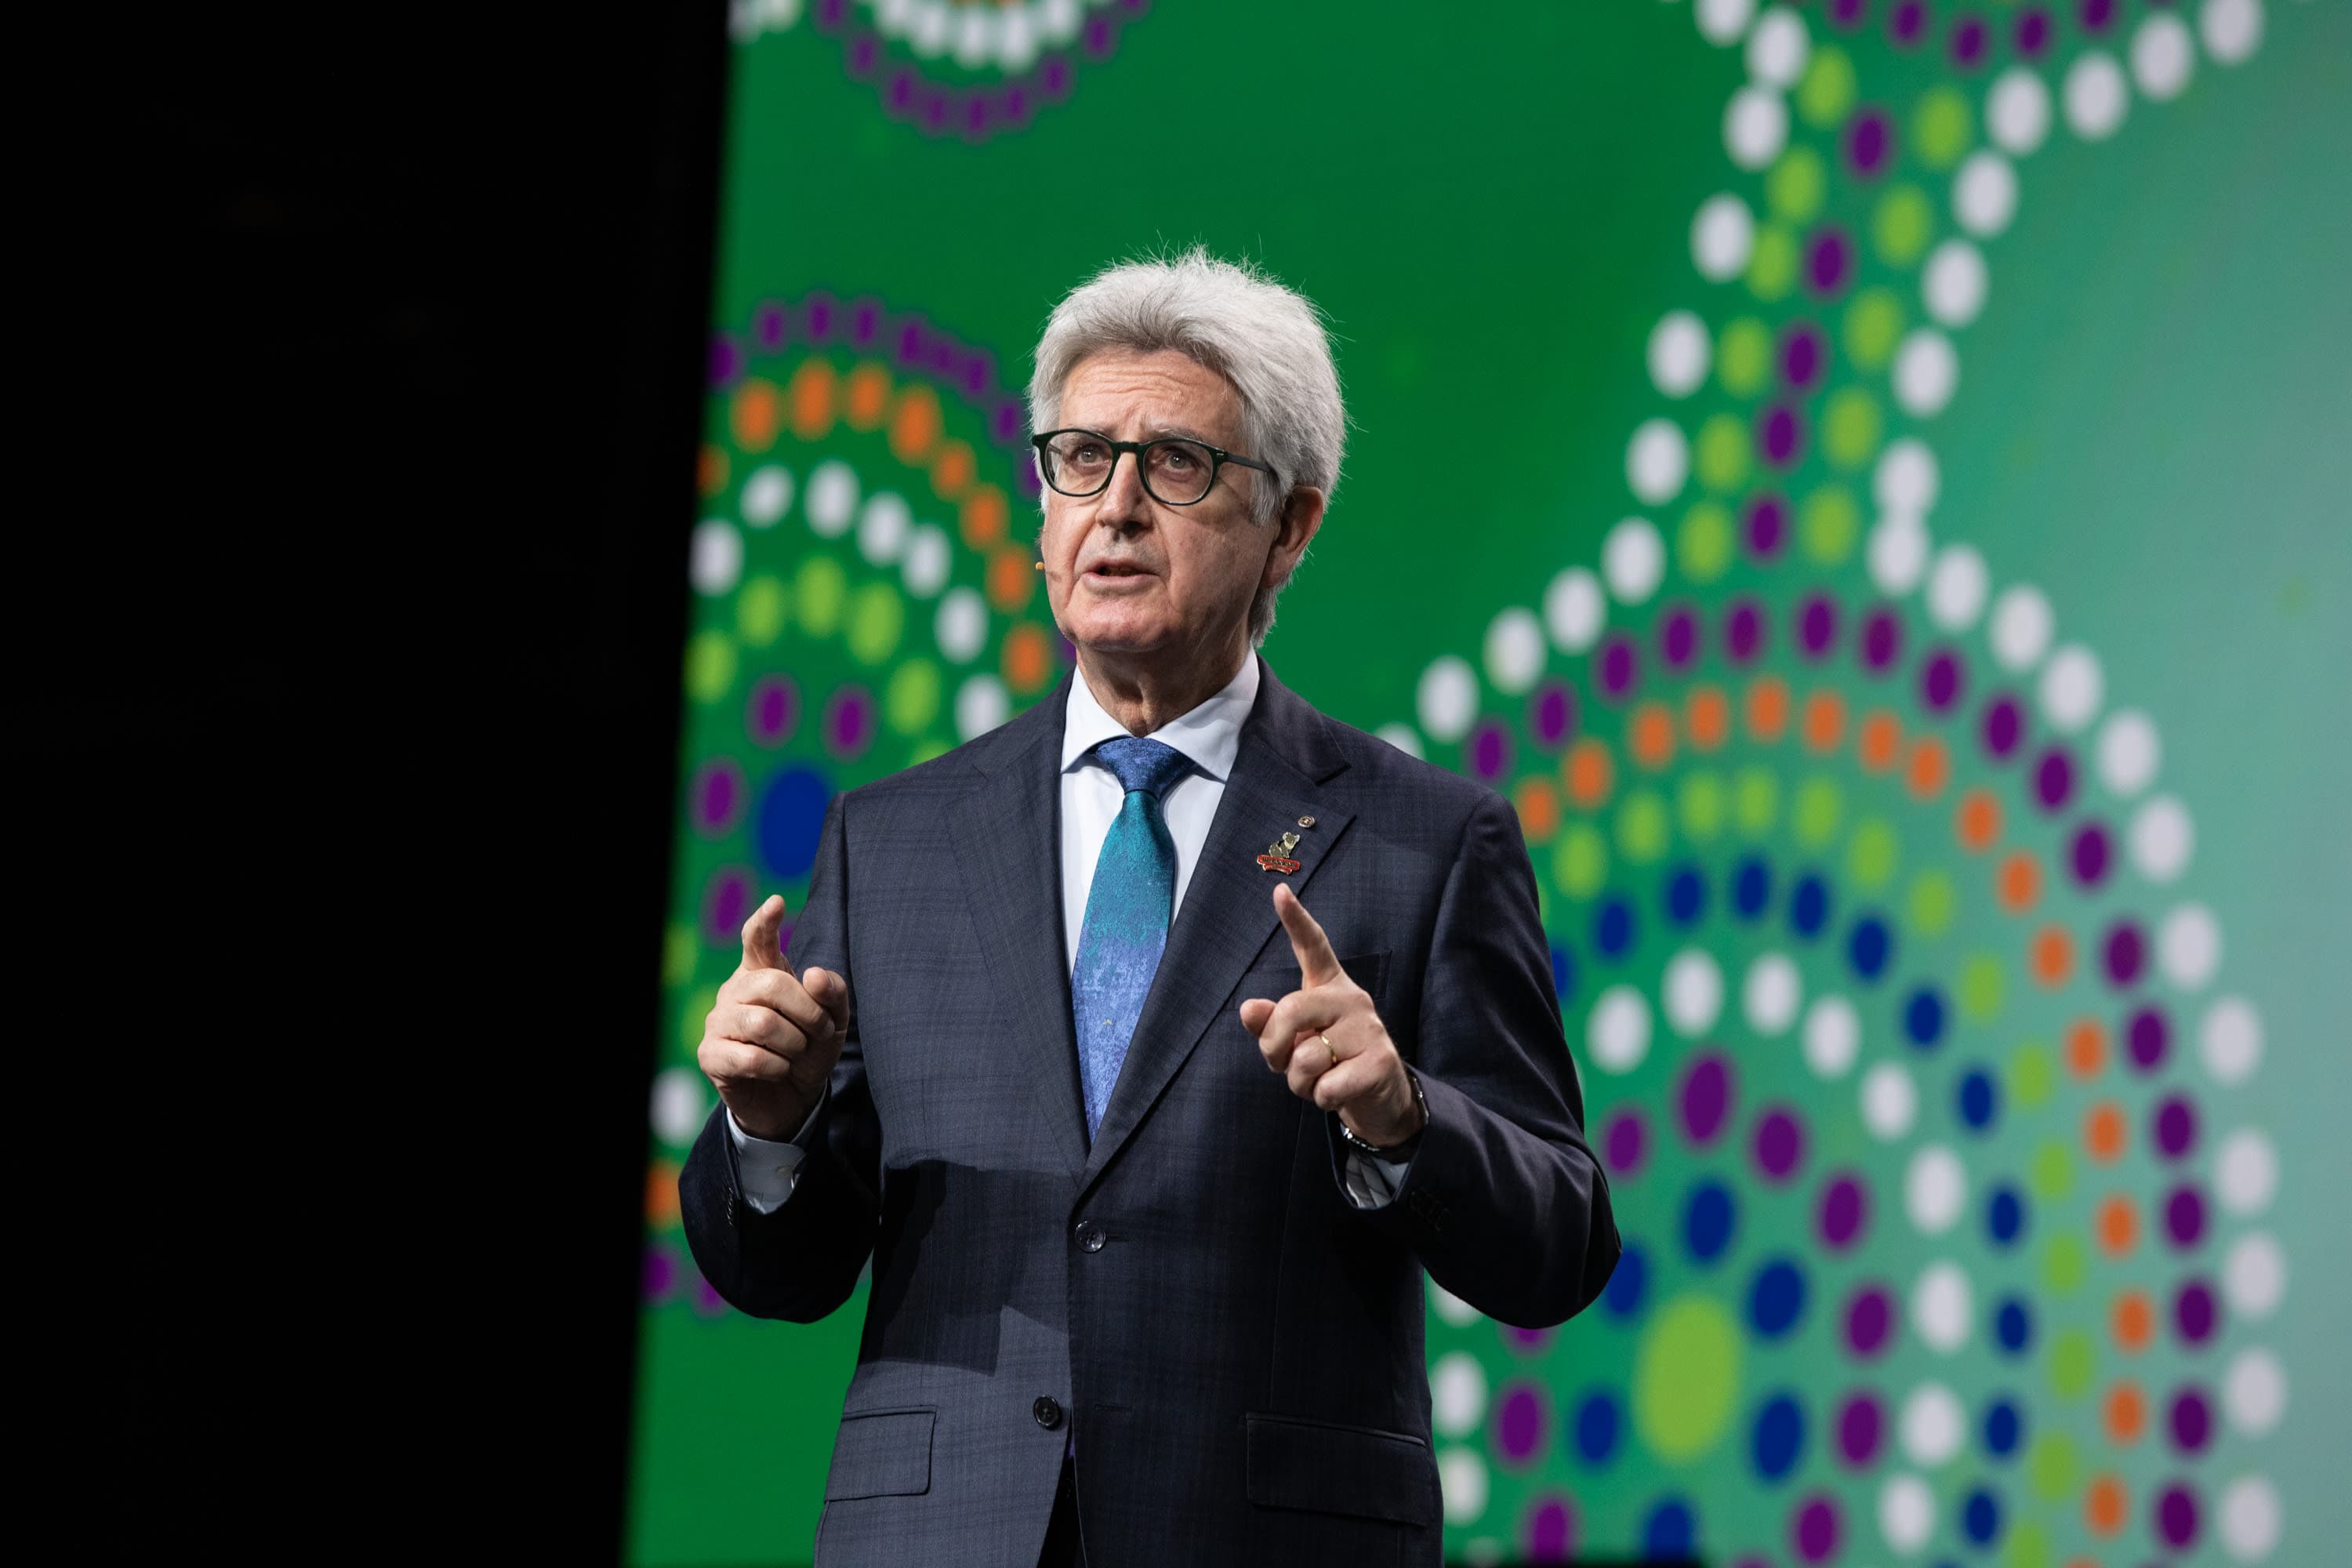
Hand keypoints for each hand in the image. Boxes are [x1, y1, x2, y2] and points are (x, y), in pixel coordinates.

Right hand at [697, 893, 850, 1140]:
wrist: (791, 1099)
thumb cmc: (808, 1049)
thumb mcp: (833, 1020)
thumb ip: (832, 993)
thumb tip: (813, 974)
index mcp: (762, 972)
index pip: (757, 940)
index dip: (764, 923)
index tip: (777, 904)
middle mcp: (735, 990)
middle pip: (772, 984)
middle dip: (808, 1012)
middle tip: (818, 1031)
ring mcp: (718, 1021)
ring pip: (762, 1023)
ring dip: (794, 1043)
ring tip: (796, 1053)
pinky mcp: (710, 1054)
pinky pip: (751, 1057)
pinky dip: (777, 1068)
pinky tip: (777, 1070)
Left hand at [1239, 884, 1422, 1147]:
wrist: (1379, 1100)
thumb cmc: (1330, 1064)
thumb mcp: (1295, 1044)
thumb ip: (1271, 1025)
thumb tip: (1249, 1007)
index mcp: (1329, 987)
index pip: (1313, 947)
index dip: (1296, 920)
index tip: (1280, 891)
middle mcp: (1351, 999)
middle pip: (1291, 1011)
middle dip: (1274, 1048)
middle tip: (1284, 1066)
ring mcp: (1369, 1028)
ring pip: (1306, 1057)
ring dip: (1300, 1083)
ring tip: (1318, 1082)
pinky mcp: (1381, 1060)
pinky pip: (1327, 1085)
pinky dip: (1321, 1099)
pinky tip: (1337, 1094)